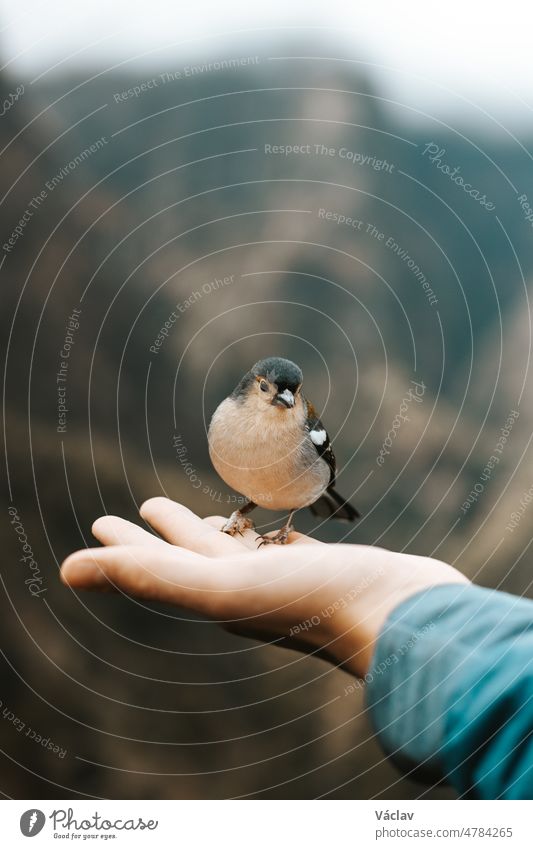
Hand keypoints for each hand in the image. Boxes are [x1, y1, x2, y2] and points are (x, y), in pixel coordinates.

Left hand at [60, 498, 468, 676]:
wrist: (405, 619)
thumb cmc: (318, 606)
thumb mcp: (224, 589)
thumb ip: (152, 577)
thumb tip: (66, 570)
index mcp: (217, 596)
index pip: (159, 563)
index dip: (126, 544)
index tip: (101, 522)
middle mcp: (248, 590)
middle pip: (194, 553)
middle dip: (166, 531)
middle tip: (143, 504)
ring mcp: (289, 580)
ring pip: (242, 549)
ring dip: (218, 530)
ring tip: (210, 513)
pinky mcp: (328, 570)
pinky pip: (287, 548)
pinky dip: (271, 535)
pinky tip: (276, 529)